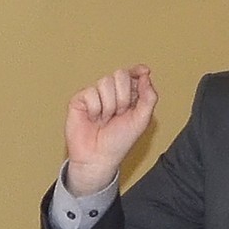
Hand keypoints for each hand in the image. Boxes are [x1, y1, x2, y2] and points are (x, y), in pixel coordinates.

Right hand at [63, 65, 158, 195]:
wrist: (99, 157)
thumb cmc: (119, 142)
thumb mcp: (142, 120)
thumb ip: (148, 97)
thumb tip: (146, 75)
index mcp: (129, 97)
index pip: (133, 75)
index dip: (137, 71)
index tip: (144, 71)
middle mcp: (112, 93)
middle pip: (120, 75)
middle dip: (124, 96)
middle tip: (120, 113)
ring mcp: (95, 95)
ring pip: (105, 83)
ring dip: (110, 105)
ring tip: (106, 119)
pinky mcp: (80, 99)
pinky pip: (90, 92)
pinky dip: (95, 109)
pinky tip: (93, 119)